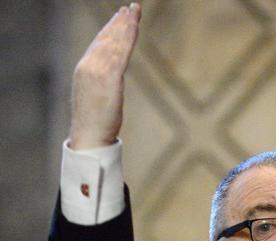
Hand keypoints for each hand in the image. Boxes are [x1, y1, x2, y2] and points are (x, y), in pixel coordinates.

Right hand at [69, 3, 141, 149]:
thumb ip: (103, 83)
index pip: (99, 44)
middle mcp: (88, 66)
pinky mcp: (109, 79)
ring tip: (135, 11)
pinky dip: (128, 37)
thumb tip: (110, 80)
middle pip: (107, 38)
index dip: (110, 29)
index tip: (120, 17)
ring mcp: (97, 71)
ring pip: (115, 42)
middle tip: (131, 8)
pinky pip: (121, 53)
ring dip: (126, 25)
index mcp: (84, 69)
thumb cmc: (94, 124)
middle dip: (119, 22)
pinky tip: (135, 27)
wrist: (89, 137)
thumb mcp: (96, 97)